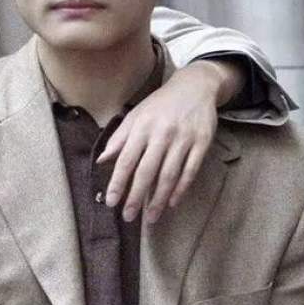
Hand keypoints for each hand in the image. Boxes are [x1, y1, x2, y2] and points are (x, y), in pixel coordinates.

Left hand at [99, 59, 243, 223]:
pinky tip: (171, 203)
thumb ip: (119, 139)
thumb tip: (100, 161)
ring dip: (158, 199)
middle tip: (128, 217)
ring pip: (169, 175)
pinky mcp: (202, 143)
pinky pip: (190, 171)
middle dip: (136, 197)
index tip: (111, 202)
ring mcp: (184, 139)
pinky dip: (181, 189)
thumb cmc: (160, 105)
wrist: (194, 86)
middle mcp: (162, 134)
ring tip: (149, 218)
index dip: (118, 182)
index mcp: (142, 127)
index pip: (126, 160)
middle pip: (147, 171)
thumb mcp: (135, 115)